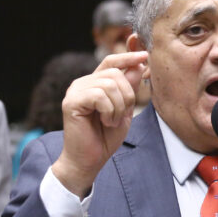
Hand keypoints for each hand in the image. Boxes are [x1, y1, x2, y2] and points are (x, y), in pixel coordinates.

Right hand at [51, 51, 147, 197]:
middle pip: (115, 73)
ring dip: (118, 107)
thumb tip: (139, 65)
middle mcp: (83, 83)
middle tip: (122, 115)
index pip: (111, 62)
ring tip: (111, 121)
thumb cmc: (105, 137)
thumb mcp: (124, 110)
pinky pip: (99, 96)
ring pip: (109, 84)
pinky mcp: (71, 102)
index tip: (145, 56)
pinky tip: (105, 122)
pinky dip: (109, 111)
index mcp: (94, 84)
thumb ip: (130, 89)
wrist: (89, 160)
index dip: (128, 57)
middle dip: (127, 95)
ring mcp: (75, 91)